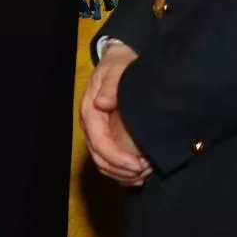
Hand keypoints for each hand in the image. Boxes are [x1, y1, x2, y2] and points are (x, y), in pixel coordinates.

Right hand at [79, 42, 152, 185]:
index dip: (116, 157)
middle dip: (122, 170)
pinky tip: (141, 174)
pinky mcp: (109, 138)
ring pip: (104, 164)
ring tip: (146, 173)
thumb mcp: (116, 69)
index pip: (98, 142)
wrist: (121, 62)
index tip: (139, 165)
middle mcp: (92, 126)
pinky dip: (124, 173)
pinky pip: (112, 163)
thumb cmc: (119, 66)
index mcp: (90, 111)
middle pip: (100, 158)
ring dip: (124, 174)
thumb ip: (111, 86)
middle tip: (146, 171)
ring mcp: (100, 133)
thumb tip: (101, 104)